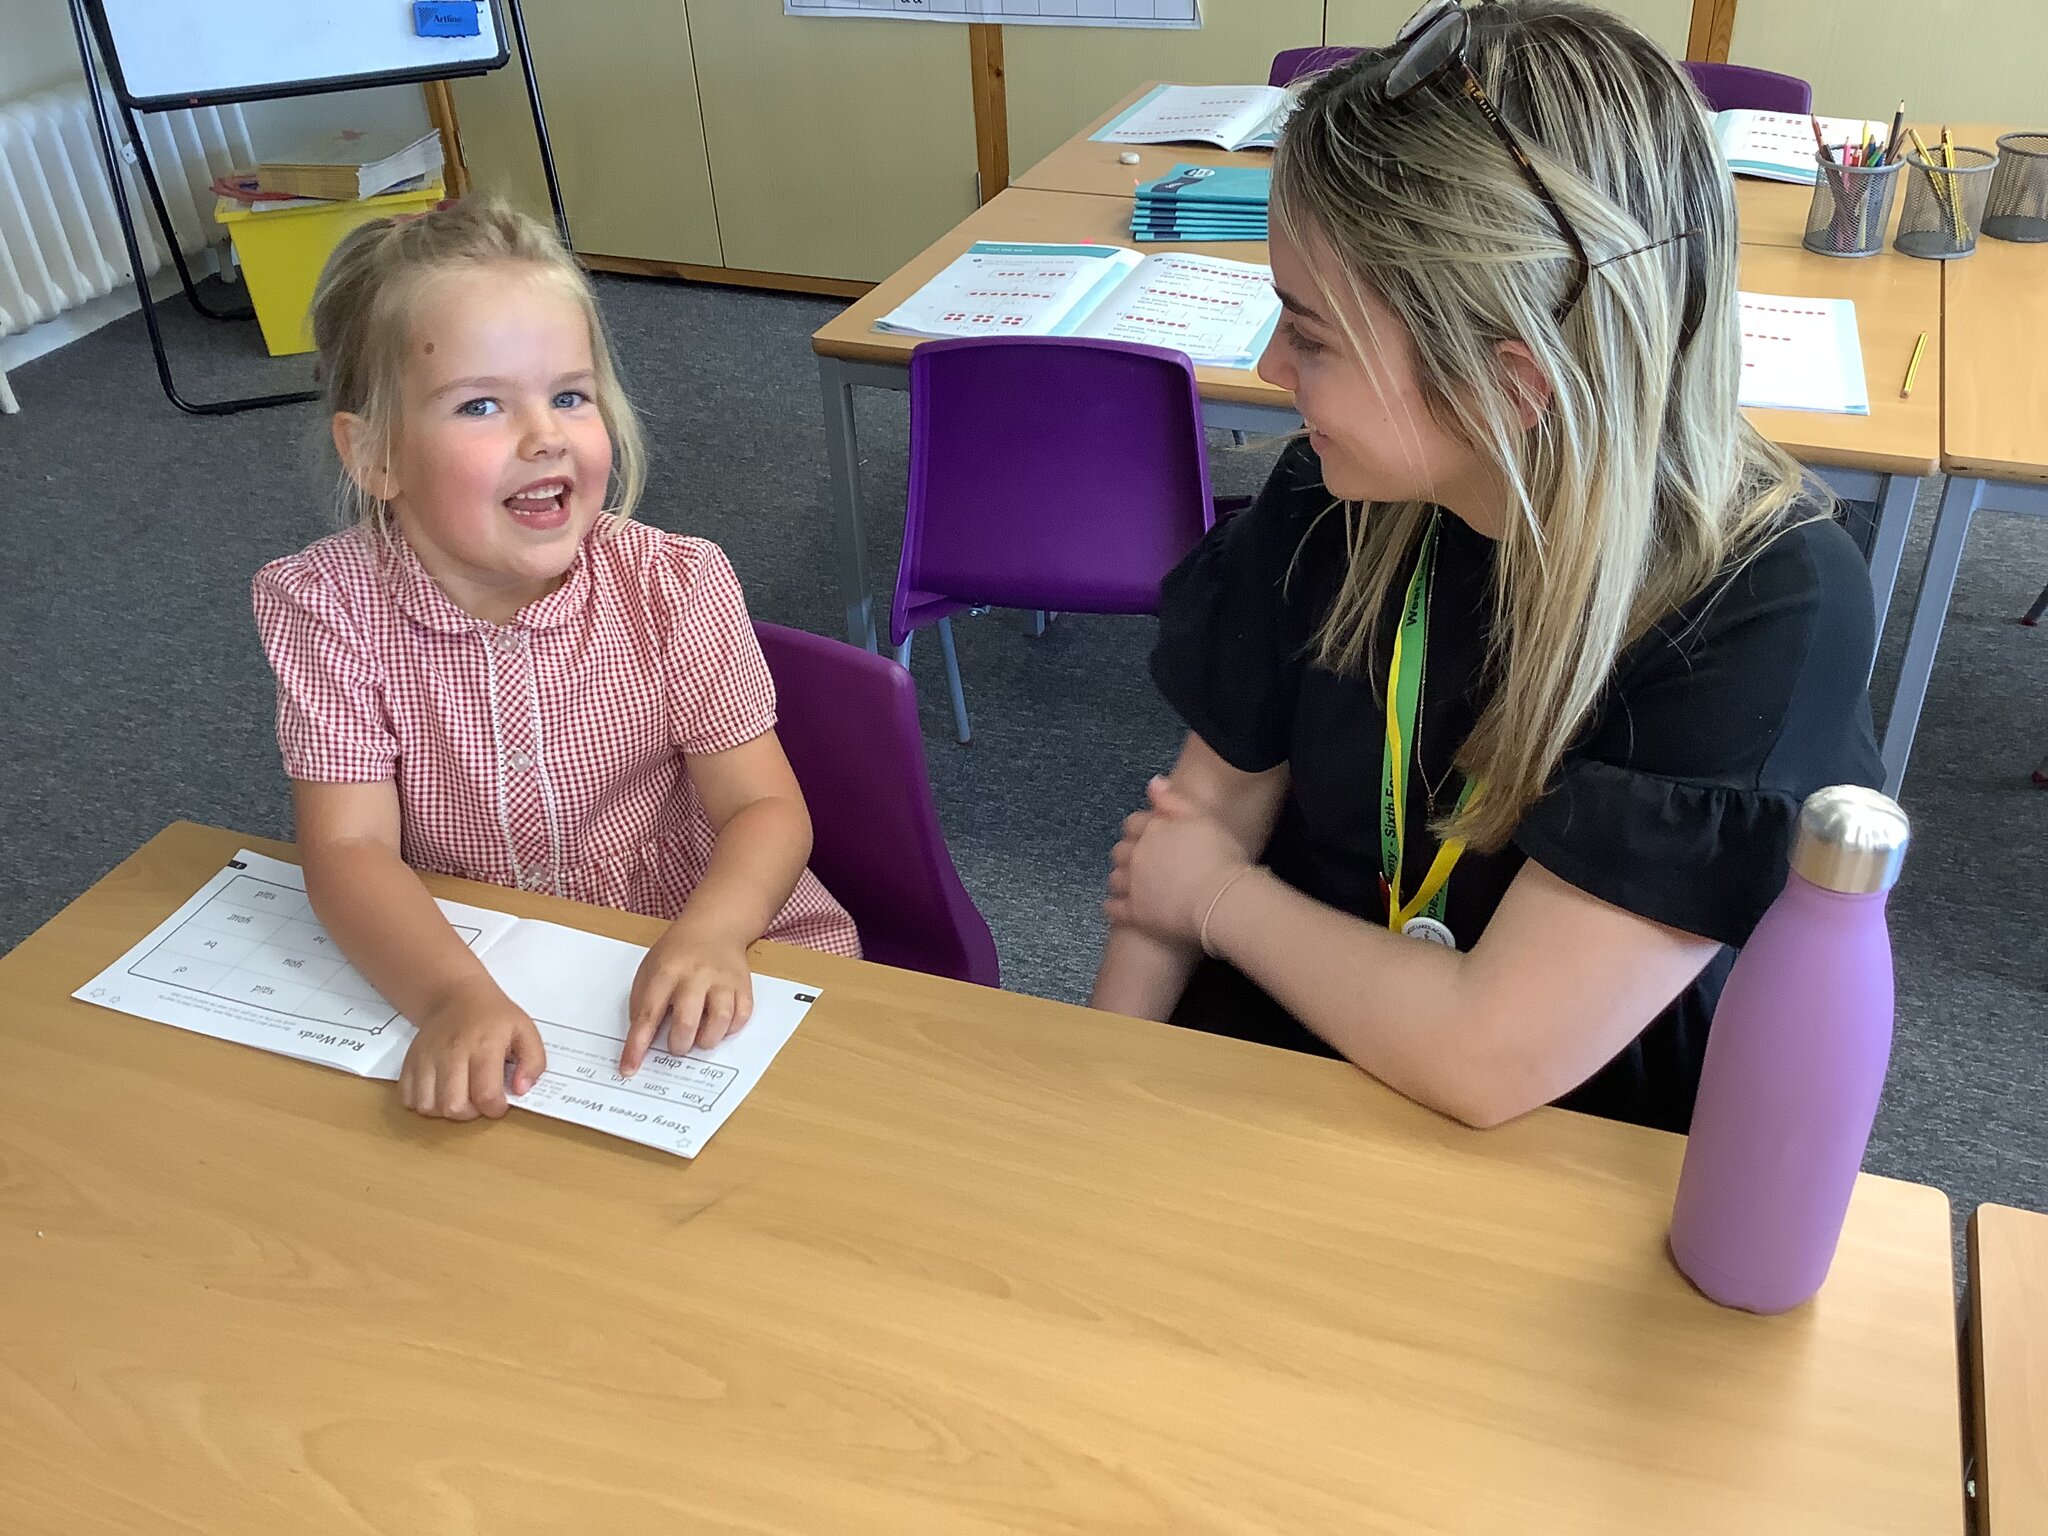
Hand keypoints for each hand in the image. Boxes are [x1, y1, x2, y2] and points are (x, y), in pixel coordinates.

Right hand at [400, 982, 545, 1120]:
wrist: (456, 996)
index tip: (500, 1102)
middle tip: (478, 1099)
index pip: (486, 1095)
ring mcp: (426, 1057)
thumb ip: (533, 1062)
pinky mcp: (409, 1061)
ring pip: (427, 1106)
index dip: (496, 1108)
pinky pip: (407, 1098)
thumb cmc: (493, 1017)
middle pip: (452, 1106)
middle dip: (470, 1113)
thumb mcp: (526, 1031)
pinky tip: (439, 1091)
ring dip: (444, 1110)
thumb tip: (521, 1089)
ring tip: (459, 1095)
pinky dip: (422, 1102)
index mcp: (484, 1046)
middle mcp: (452, 1052)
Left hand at [621, 917, 754, 1072]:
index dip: (637, 1045)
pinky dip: (730, 1029)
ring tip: (699, 1037)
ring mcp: (722, 979)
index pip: (648, 1014)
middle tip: (676, 1045)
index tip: (629, 1068)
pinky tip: (719, 1026)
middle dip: (678, 1045)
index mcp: (666, 971)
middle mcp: (696, 974)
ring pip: (719, 1021)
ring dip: (706, 1040)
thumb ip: (644, 1002)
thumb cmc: (677, 953)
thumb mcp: (650, 968)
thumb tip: (642, 1042)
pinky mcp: (743, 984)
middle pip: (686, 1021)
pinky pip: (741, 1016)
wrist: (714, 926)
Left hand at [1104, 775, 1254, 942]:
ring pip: (1115, 879)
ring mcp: (1133, 885)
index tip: (1150, 835)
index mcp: (1152, 830)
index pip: (1133, 823)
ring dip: (1121, 878)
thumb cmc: (1219, 856)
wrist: (1220, 897)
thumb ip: (1173, 800)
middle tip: (1143, 861)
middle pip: (1120, 851)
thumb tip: (1153, 783)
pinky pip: (1114, 909)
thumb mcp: (1202, 818)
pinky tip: (1118, 908)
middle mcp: (1137, 856)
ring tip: (1132, 883)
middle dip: (1128, 854)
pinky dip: (1114, 907)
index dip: (1140, 829)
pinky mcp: (1135, 914)